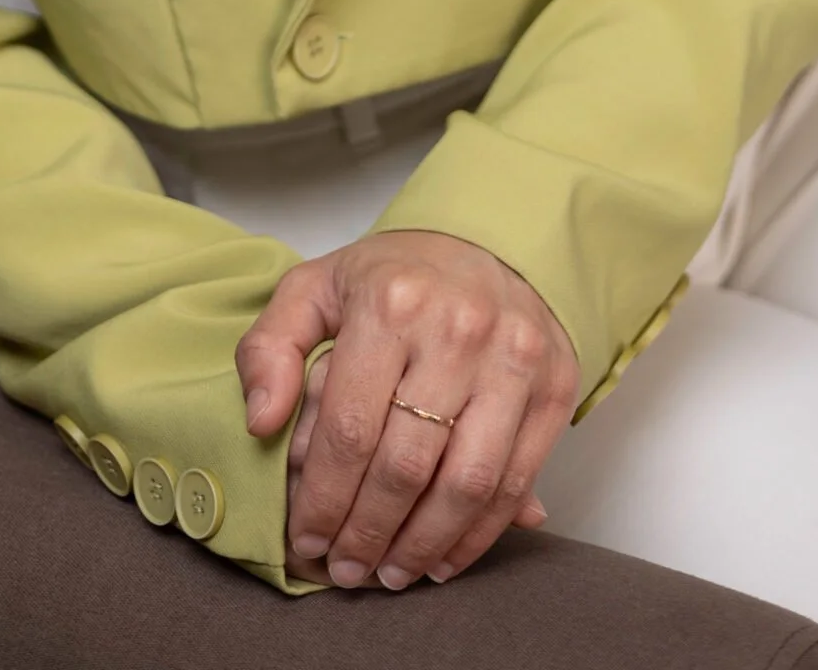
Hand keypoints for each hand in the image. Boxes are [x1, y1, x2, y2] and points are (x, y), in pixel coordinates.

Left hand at [236, 229, 576, 590]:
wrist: (491, 243)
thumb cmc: (394, 278)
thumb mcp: (315, 288)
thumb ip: (270, 348)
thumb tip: (261, 422)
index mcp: (391, 302)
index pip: (349, 427)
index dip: (323, 499)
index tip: (305, 541)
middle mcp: (458, 329)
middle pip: (406, 464)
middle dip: (368, 535)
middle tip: (345, 571)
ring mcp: (515, 359)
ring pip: (466, 484)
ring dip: (423, 546)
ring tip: (390, 575)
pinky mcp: (556, 386)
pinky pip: (515, 481)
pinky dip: (477, 535)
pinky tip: (441, 558)